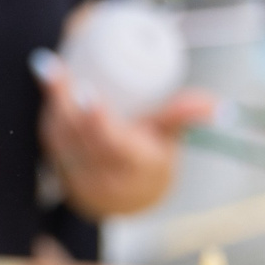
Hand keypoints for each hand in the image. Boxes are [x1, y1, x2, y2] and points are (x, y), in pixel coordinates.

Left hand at [37, 66, 210, 221]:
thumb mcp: (171, 140)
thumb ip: (184, 117)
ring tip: (47, 66)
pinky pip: (50, 135)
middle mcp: (101, 171)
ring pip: (59, 135)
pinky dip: (47, 107)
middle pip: (76, 135)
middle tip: (51, 65)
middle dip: (62, 100)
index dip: (97, 119)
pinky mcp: (58, 163)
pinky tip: (44, 77)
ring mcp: (76, 170)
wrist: (125, 199)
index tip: (86, 92)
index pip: (111, 143)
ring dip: (51, 101)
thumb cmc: (152, 160)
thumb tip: (219, 106)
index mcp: (133, 165)